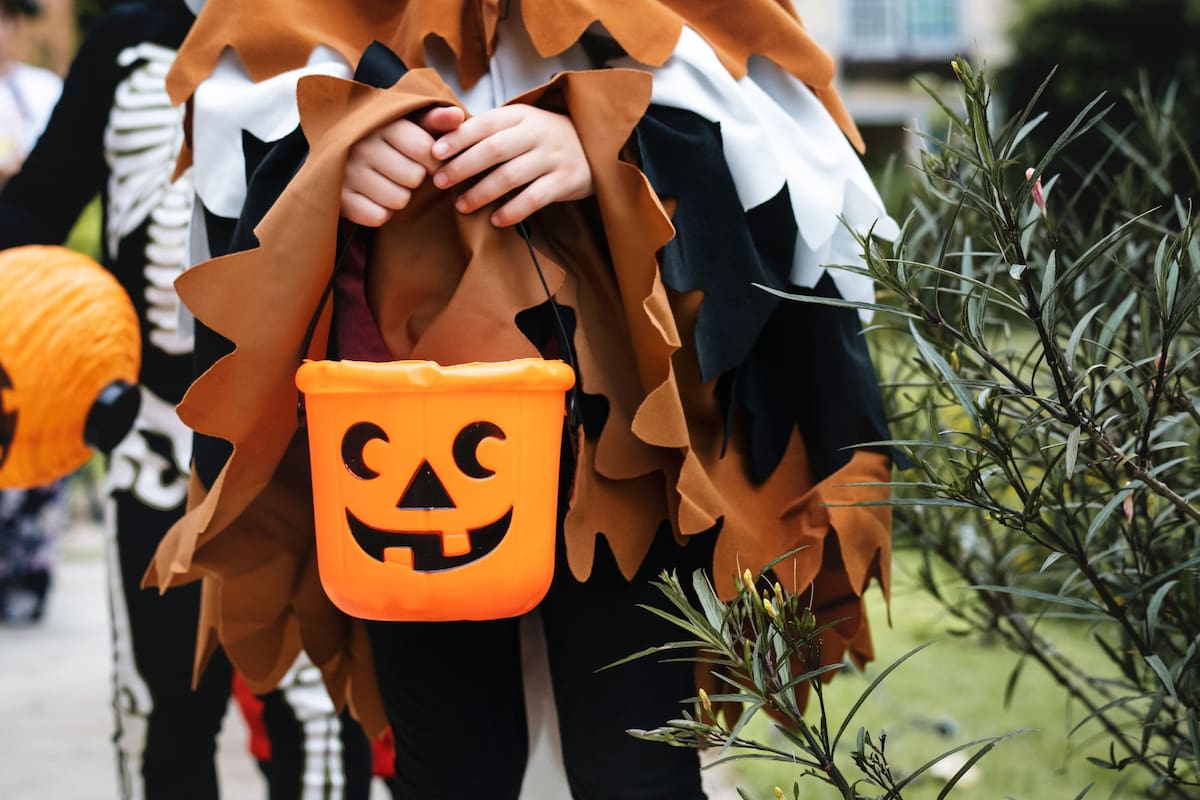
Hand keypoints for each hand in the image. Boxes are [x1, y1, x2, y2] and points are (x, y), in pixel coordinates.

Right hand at [340, 105, 465, 226]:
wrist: (335, 147)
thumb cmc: (385, 136)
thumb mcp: (407, 121)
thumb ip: (435, 119)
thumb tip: (459, 117)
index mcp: (381, 123)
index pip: (425, 150)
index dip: (432, 160)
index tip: (426, 158)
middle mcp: (361, 146)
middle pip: (414, 178)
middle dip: (414, 177)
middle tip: (402, 169)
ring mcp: (347, 173)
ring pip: (398, 200)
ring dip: (399, 195)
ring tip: (388, 182)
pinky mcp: (340, 198)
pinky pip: (378, 216)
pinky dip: (381, 211)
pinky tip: (374, 196)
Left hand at [430, 104, 593, 226]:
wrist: (594, 146)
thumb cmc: (544, 138)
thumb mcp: (520, 124)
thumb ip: (490, 130)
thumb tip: (443, 141)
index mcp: (521, 115)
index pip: (485, 124)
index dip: (458, 138)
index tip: (435, 153)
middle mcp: (537, 133)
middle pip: (494, 149)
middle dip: (463, 167)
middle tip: (440, 182)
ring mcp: (553, 157)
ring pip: (511, 176)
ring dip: (482, 193)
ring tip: (462, 206)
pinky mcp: (566, 181)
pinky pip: (535, 198)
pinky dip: (513, 211)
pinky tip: (496, 220)